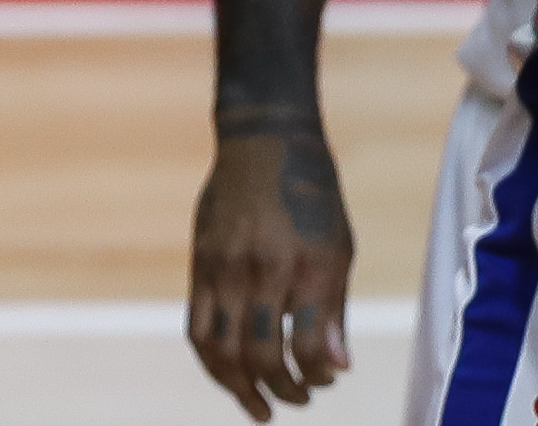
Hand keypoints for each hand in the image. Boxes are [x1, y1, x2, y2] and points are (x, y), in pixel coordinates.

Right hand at [189, 125, 353, 417]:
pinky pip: (198, 329)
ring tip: (259, 408)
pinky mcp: (201, 265)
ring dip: (240, 390)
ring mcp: (227, 268)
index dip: (318, 377)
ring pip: (223, 353)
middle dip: (283, 391)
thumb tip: (337, 367)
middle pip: (263, 357)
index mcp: (311, 266)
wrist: (266, 139)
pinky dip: (212, 362)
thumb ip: (334, 310)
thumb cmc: (313, 196)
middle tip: (297, 401)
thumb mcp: (340, 247)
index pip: (308, 348)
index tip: (326, 380)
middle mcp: (266, 271)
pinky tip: (228, 375)